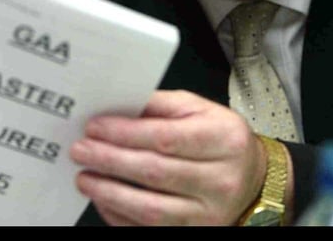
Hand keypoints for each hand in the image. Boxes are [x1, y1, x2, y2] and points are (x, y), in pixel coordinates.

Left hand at [70, 89, 268, 225]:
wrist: (252, 179)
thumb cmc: (219, 139)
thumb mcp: (199, 110)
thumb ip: (160, 104)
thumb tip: (118, 104)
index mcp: (223, 140)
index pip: (166, 137)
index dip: (126, 133)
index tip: (95, 127)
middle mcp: (220, 180)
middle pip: (155, 172)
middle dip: (110, 160)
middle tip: (80, 150)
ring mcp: (209, 214)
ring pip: (151, 208)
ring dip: (110, 192)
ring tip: (84, 177)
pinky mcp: (196, 233)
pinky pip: (151, 230)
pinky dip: (120, 216)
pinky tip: (103, 199)